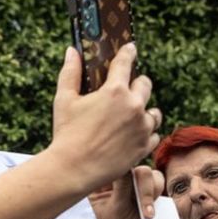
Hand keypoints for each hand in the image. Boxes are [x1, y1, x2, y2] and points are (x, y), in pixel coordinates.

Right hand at [50, 43, 161, 191]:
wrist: (73, 170)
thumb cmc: (66, 134)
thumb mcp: (64, 100)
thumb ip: (70, 72)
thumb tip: (72, 51)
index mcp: (114, 91)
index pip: (126, 62)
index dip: (128, 52)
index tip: (130, 49)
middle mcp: (134, 106)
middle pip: (145, 85)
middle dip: (136, 84)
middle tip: (125, 90)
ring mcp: (142, 128)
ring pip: (153, 112)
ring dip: (144, 111)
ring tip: (130, 117)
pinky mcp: (144, 147)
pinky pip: (153, 134)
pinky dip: (145, 133)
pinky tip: (132, 135)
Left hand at [88, 166, 162, 218]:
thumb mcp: (116, 210)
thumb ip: (123, 186)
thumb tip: (128, 163)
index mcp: (102, 182)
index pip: (114, 164)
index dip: (125, 168)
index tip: (129, 187)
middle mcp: (119, 181)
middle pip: (137, 167)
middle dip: (144, 188)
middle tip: (144, 211)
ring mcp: (136, 186)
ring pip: (152, 174)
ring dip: (152, 192)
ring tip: (148, 215)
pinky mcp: (151, 192)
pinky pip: (160, 182)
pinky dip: (159, 195)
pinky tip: (152, 214)